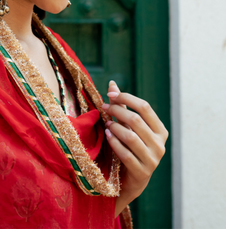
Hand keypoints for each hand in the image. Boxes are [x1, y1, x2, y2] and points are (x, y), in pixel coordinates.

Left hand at [103, 80, 168, 216]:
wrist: (131, 180)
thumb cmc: (129, 147)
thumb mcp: (127, 126)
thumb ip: (122, 106)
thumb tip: (112, 83)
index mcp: (160, 130)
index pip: (144, 107)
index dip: (126, 98)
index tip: (109, 94)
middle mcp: (160, 144)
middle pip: (136, 120)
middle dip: (117, 110)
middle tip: (104, 107)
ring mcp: (153, 160)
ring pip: (131, 137)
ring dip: (115, 127)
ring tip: (106, 123)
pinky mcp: (142, 173)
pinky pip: (126, 154)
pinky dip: (114, 143)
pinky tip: (107, 136)